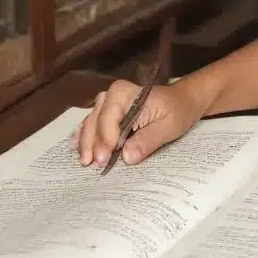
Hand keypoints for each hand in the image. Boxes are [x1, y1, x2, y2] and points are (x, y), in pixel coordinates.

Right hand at [71, 78, 204, 168]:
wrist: (182, 101)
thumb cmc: (177, 111)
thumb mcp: (168, 126)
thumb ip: (147, 140)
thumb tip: (126, 157)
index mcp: (126, 93)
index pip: (109, 116)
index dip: (105, 137)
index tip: (105, 158)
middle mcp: (112, 95)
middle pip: (95, 119)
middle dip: (91, 142)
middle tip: (91, 164)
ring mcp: (108, 103)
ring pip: (90, 122)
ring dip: (85, 142)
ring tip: (83, 161)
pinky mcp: (108, 113)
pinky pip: (92, 123)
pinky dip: (84, 136)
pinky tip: (75, 147)